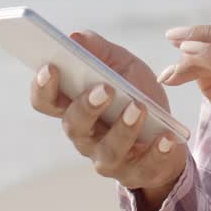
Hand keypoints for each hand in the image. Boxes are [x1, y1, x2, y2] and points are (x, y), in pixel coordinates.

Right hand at [28, 30, 186, 204]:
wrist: (168, 134)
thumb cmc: (137, 95)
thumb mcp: (123, 66)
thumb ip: (100, 51)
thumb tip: (76, 37)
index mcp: (75, 106)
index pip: (45, 101)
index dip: (42, 86)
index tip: (50, 66)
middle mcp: (85, 136)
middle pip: (73, 125)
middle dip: (86, 106)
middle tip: (106, 89)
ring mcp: (108, 158)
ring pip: (107, 150)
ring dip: (123, 128)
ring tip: (140, 108)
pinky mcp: (137, 173)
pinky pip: (144, 167)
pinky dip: (156, 152)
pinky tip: (166, 137)